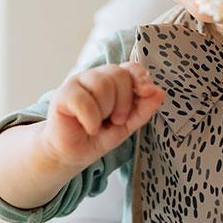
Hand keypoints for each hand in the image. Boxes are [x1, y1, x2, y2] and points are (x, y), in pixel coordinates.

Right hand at [40, 63, 164, 168]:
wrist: (72, 154)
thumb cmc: (97, 136)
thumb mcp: (128, 125)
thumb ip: (144, 108)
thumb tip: (159, 92)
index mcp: (112, 81)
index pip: (131, 67)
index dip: (141, 78)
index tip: (146, 92)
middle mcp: (95, 77)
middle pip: (119, 74)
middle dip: (123, 102)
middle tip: (115, 120)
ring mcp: (77, 83)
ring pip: (102, 84)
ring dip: (106, 111)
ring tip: (98, 124)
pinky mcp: (62, 95)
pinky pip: (84, 100)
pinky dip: (90, 119)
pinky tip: (88, 127)